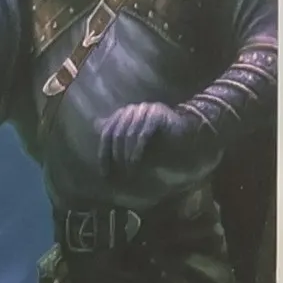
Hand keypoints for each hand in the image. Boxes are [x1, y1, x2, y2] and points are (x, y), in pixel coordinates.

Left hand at [96, 101, 219, 192]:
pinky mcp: (157, 114)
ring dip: (126, 155)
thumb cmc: (160, 139)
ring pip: (128, 134)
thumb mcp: (136, 141)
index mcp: (124, 113)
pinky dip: (137, 150)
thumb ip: (118, 136)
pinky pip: (143, 133)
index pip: (107, 132)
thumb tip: (95, 126)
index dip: (103, 153)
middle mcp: (133, 109)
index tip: (104, 173)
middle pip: (116, 133)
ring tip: (128, 170)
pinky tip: (135, 162)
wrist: (187, 133)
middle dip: (114, 156)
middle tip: (118, 173)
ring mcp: (145, 110)